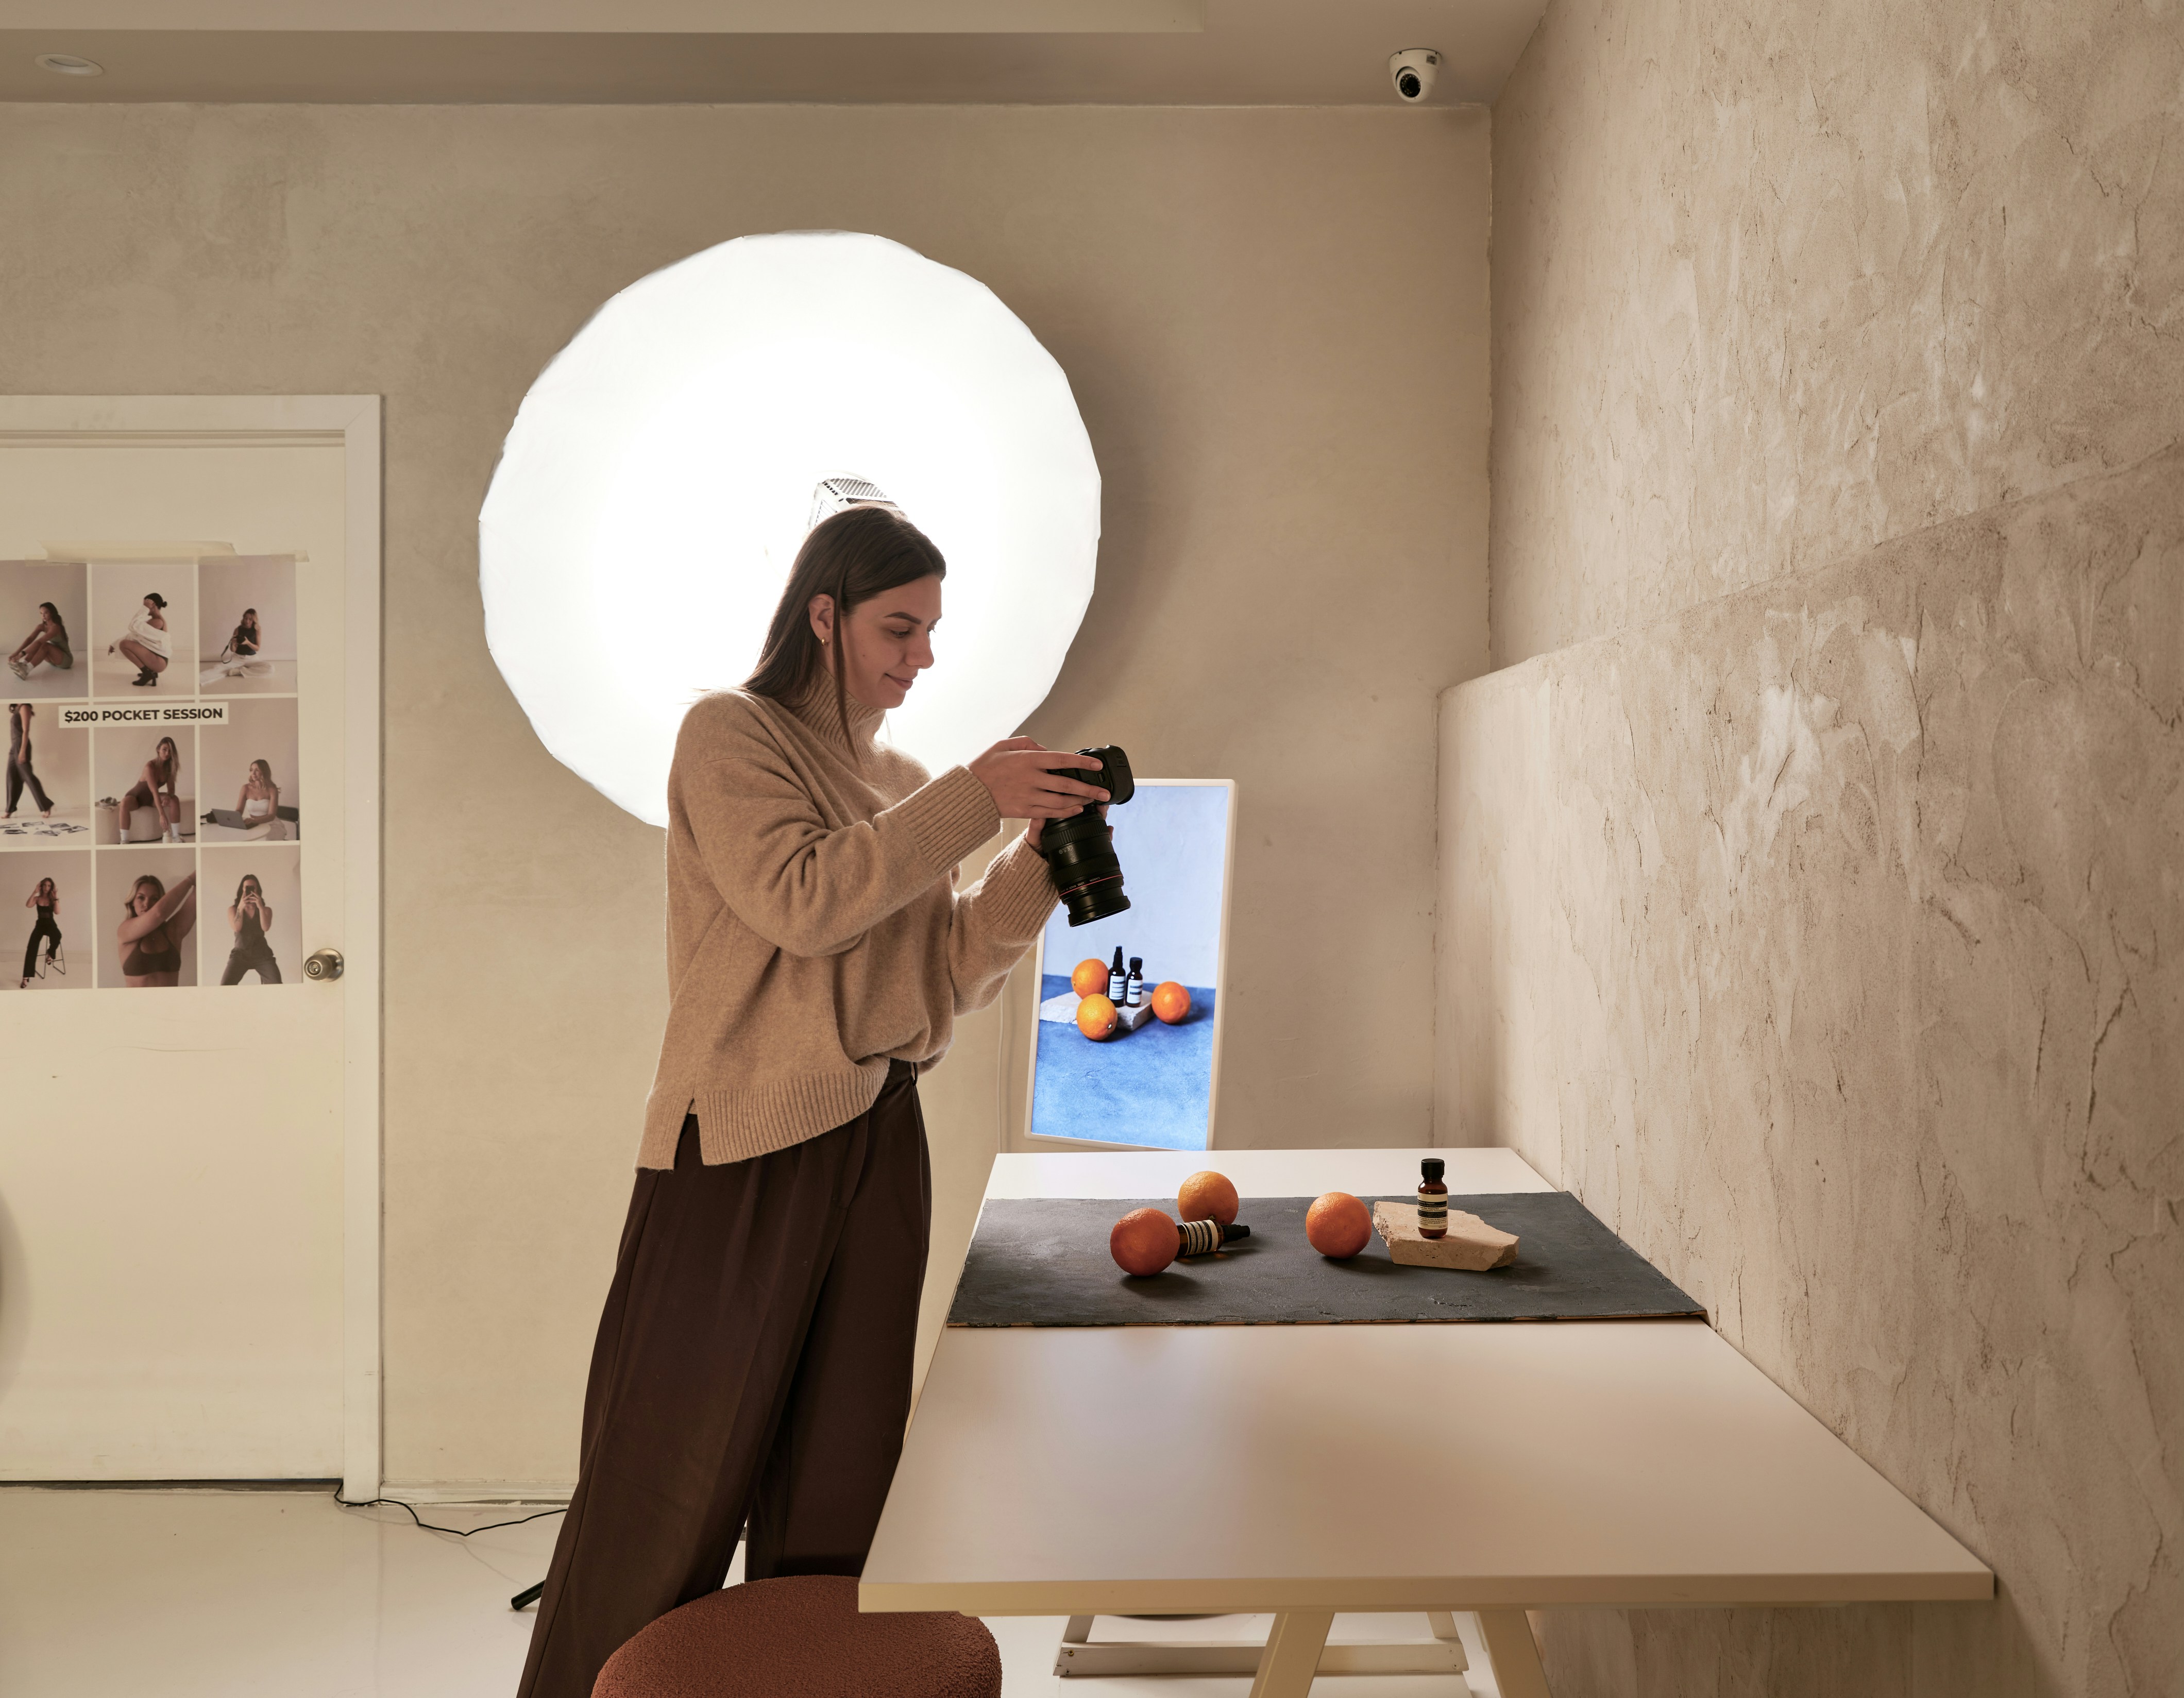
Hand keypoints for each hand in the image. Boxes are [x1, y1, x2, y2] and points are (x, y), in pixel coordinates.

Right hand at [968, 738, 1107, 828]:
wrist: (968, 792)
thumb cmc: (985, 767)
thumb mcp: (1003, 745)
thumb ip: (1027, 744)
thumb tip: (1046, 750)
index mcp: (1028, 760)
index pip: (1061, 760)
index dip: (1082, 762)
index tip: (1097, 765)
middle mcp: (1031, 779)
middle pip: (1067, 785)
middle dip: (1089, 789)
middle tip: (1105, 793)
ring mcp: (1028, 797)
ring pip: (1061, 802)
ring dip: (1080, 801)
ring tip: (1093, 801)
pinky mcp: (1024, 811)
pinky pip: (1050, 813)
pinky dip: (1065, 812)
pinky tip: (1076, 809)